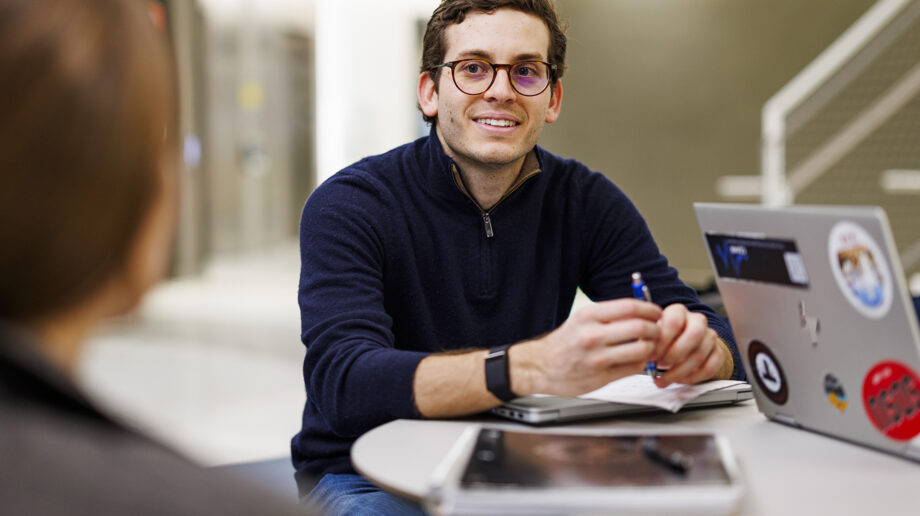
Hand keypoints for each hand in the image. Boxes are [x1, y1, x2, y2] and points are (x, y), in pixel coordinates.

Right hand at [513, 299, 660, 396]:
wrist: (539, 366)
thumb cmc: (563, 343)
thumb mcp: (581, 320)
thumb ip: (608, 316)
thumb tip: (640, 312)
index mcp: (588, 315)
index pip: (630, 306)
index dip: (650, 309)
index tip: (656, 313)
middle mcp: (593, 335)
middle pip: (640, 327)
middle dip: (655, 329)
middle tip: (657, 331)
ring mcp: (597, 357)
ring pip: (641, 349)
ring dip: (651, 348)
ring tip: (648, 347)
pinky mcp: (601, 377)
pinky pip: (633, 368)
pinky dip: (641, 363)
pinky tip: (636, 360)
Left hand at [651, 304, 727, 386]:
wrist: (680, 343)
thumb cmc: (662, 339)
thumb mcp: (651, 334)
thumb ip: (648, 340)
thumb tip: (642, 351)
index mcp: (678, 311)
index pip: (674, 322)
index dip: (662, 341)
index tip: (651, 356)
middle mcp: (697, 320)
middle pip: (693, 335)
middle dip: (675, 354)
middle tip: (660, 366)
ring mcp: (710, 335)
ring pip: (700, 354)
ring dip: (680, 371)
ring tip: (665, 378)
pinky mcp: (717, 352)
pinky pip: (710, 367)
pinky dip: (694, 377)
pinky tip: (680, 380)